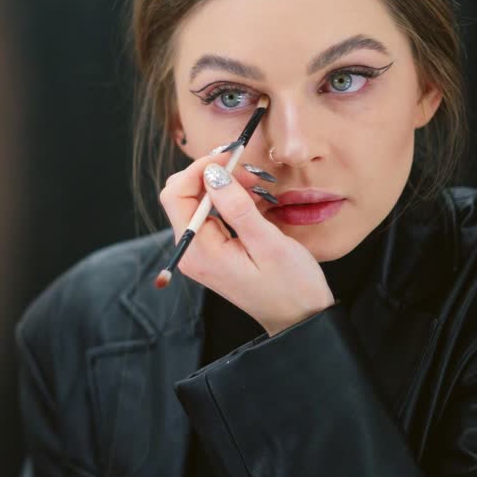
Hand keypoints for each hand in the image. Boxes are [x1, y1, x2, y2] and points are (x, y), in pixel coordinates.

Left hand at [158, 152, 333, 335]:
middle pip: (181, 195)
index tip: (230, 156)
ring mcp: (199, 252)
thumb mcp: (269, 244)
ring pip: (195, 201)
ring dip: (221, 185)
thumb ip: (238, 208)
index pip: (176, 194)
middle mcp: (190, 251)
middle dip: (210, 174)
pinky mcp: (211, 251)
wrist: (300, 319)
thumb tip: (213, 174)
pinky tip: (252, 199)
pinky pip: (209, 214)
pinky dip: (227, 199)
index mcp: (198, 251)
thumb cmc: (291, 287)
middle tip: (247, 171)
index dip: (199, 168)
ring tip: (256, 185)